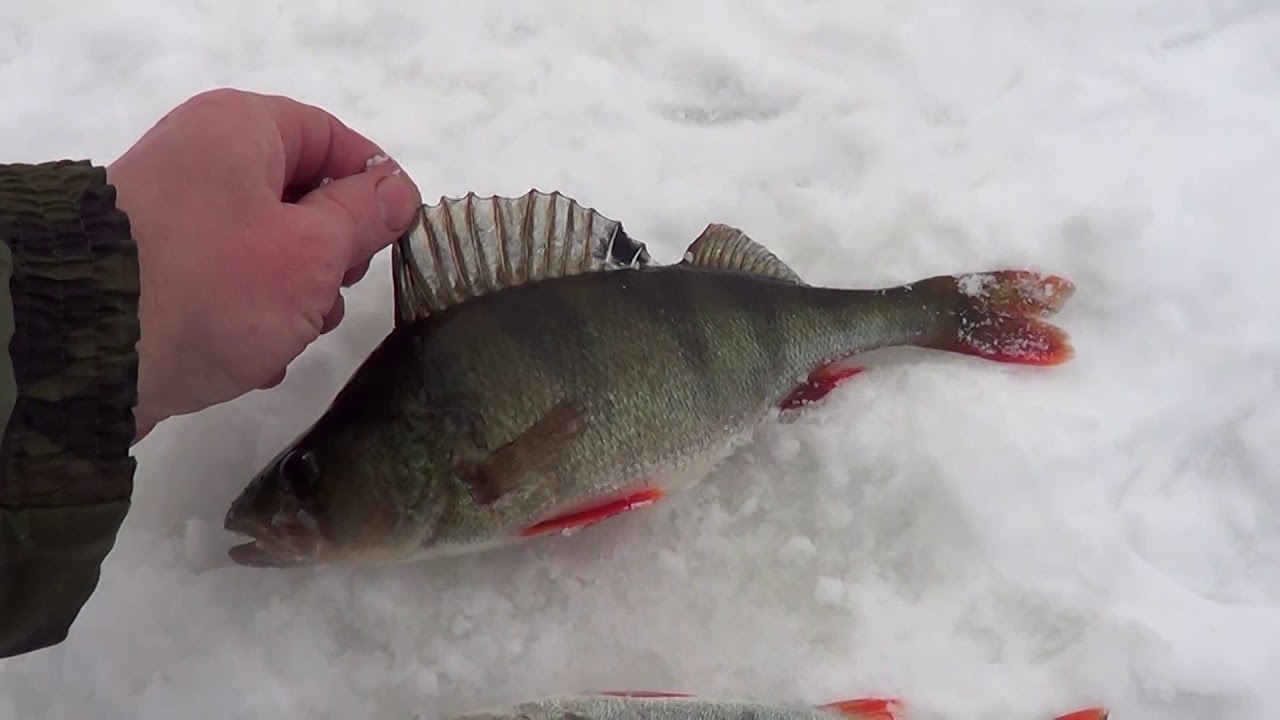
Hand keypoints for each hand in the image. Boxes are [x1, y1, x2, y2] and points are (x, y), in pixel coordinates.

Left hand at [107, 88, 422, 440]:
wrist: (90, 347)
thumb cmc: (216, 283)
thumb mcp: (310, 250)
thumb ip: (362, 217)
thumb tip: (398, 190)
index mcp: (242, 130)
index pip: (331, 137)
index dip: (374, 183)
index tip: (401, 232)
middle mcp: (205, 160)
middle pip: (302, 197)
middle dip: (333, 254)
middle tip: (334, 292)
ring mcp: (178, 217)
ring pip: (272, 249)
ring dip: (298, 298)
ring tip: (292, 335)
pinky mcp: (161, 271)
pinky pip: (231, 284)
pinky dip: (256, 318)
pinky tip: (261, 358)